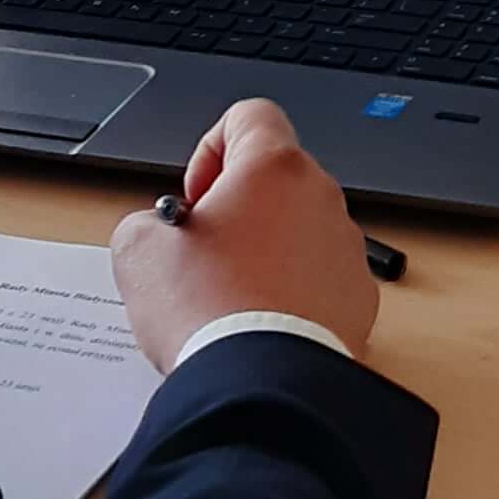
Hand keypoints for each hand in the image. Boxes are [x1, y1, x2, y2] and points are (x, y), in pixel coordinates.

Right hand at [112, 97, 380, 371]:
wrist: (260, 383)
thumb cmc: (205, 308)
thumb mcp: (138, 251)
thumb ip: (148, 221)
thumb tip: (163, 234)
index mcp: (274, 168)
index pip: (249, 115)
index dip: (212, 148)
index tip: (196, 197)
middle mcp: (322, 197)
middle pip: (277, 178)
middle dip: (237, 207)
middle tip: (202, 253)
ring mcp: (347, 247)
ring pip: (301, 230)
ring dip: (267, 250)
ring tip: (229, 297)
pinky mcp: (359, 297)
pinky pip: (321, 277)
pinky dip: (294, 291)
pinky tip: (262, 323)